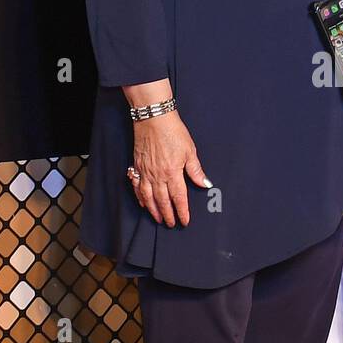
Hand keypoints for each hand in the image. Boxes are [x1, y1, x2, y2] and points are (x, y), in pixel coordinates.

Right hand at [129, 112, 211, 226]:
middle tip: (171, 224)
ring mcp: (145, 172)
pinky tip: (143, 203)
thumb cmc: (173, 132)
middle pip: (163, 201)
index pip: (178, 198)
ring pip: (148, 197)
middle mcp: (158, 175)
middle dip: (168, 215)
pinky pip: (137, 186)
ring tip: (158, 219)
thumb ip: (196, 170)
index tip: (184, 221)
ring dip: (154, 210)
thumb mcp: (190, 150)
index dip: (182, 211)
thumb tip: (205, 184)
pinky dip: (140, 197)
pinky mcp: (137, 166)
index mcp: (173, 173)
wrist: (153, 118)